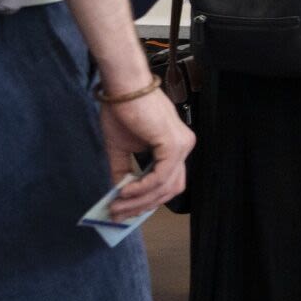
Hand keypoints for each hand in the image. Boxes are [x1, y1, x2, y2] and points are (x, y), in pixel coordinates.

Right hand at [100, 90, 192, 219]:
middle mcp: (184, 147)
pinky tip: (124, 191)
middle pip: (170, 189)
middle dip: (143, 206)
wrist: (123, 85)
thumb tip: (117, 196)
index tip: (126, 212)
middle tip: (118, 215)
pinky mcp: (174, 144)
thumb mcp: (120, 148)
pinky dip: (142, 188)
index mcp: (175, 147)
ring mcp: (182, 146)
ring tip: (116, 206)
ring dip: (139, 200)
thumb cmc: (122, 109)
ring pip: (165, 187)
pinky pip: (160, 176)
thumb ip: (123, 172)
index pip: (168, 182)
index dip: (148, 200)